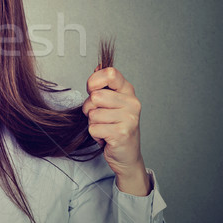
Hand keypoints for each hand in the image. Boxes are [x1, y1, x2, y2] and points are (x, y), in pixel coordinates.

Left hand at [82, 66, 150, 195]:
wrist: (127, 155)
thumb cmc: (115, 126)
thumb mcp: (111, 103)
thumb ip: (104, 86)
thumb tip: (98, 67)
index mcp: (128, 91)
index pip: (110, 73)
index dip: (94, 81)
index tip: (92, 90)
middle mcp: (132, 103)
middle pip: (95, 97)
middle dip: (90, 108)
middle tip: (101, 117)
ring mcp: (129, 118)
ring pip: (92, 114)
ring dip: (93, 123)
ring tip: (105, 127)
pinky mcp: (122, 133)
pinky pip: (94, 128)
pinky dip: (95, 135)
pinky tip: (106, 137)